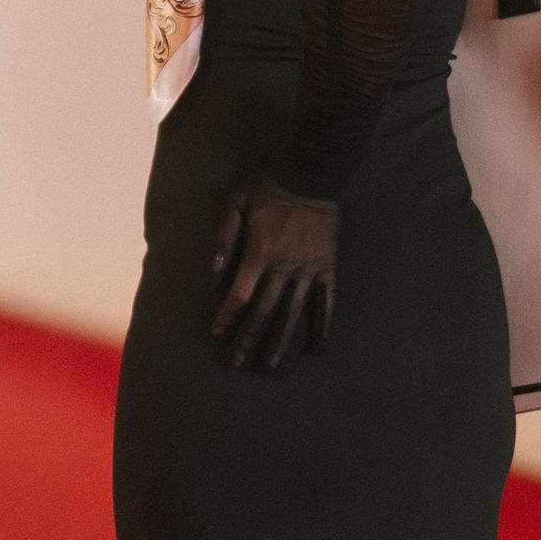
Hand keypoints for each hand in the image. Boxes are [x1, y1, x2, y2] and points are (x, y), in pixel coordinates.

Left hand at [208, 167, 337, 371]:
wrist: (312, 173)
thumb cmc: (268, 187)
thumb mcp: (234, 203)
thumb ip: (222, 237)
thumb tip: (212, 273)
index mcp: (260, 252)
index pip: (241, 294)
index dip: (228, 316)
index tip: (217, 335)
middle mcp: (284, 267)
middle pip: (264, 310)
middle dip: (248, 338)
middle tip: (236, 362)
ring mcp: (309, 270)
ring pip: (293, 312)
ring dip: (280, 340)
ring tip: (270, 365)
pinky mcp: (329, 268)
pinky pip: (327, 302)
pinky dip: (323, 326)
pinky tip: (318, 349)